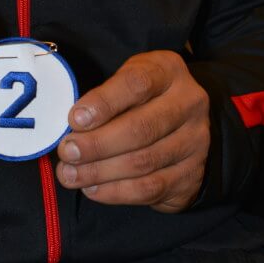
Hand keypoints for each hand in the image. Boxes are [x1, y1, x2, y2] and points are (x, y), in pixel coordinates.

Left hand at [55, 51, 209, 211]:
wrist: (181, 126)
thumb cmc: (141, 99)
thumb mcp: (124, 83)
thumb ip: (102, 99)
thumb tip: (73, 128)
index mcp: (169, 71)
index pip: (137, 84)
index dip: (103, 103)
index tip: (75, 120)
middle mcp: (189, 103)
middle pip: (141, 128)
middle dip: (97, 144)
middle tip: (67, 152)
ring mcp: (196, 141)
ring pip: (144, 162)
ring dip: (101, 172)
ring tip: (71, 174)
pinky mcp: (192, 174)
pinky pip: (151, 188)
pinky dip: (117, 192)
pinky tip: (93, 189)